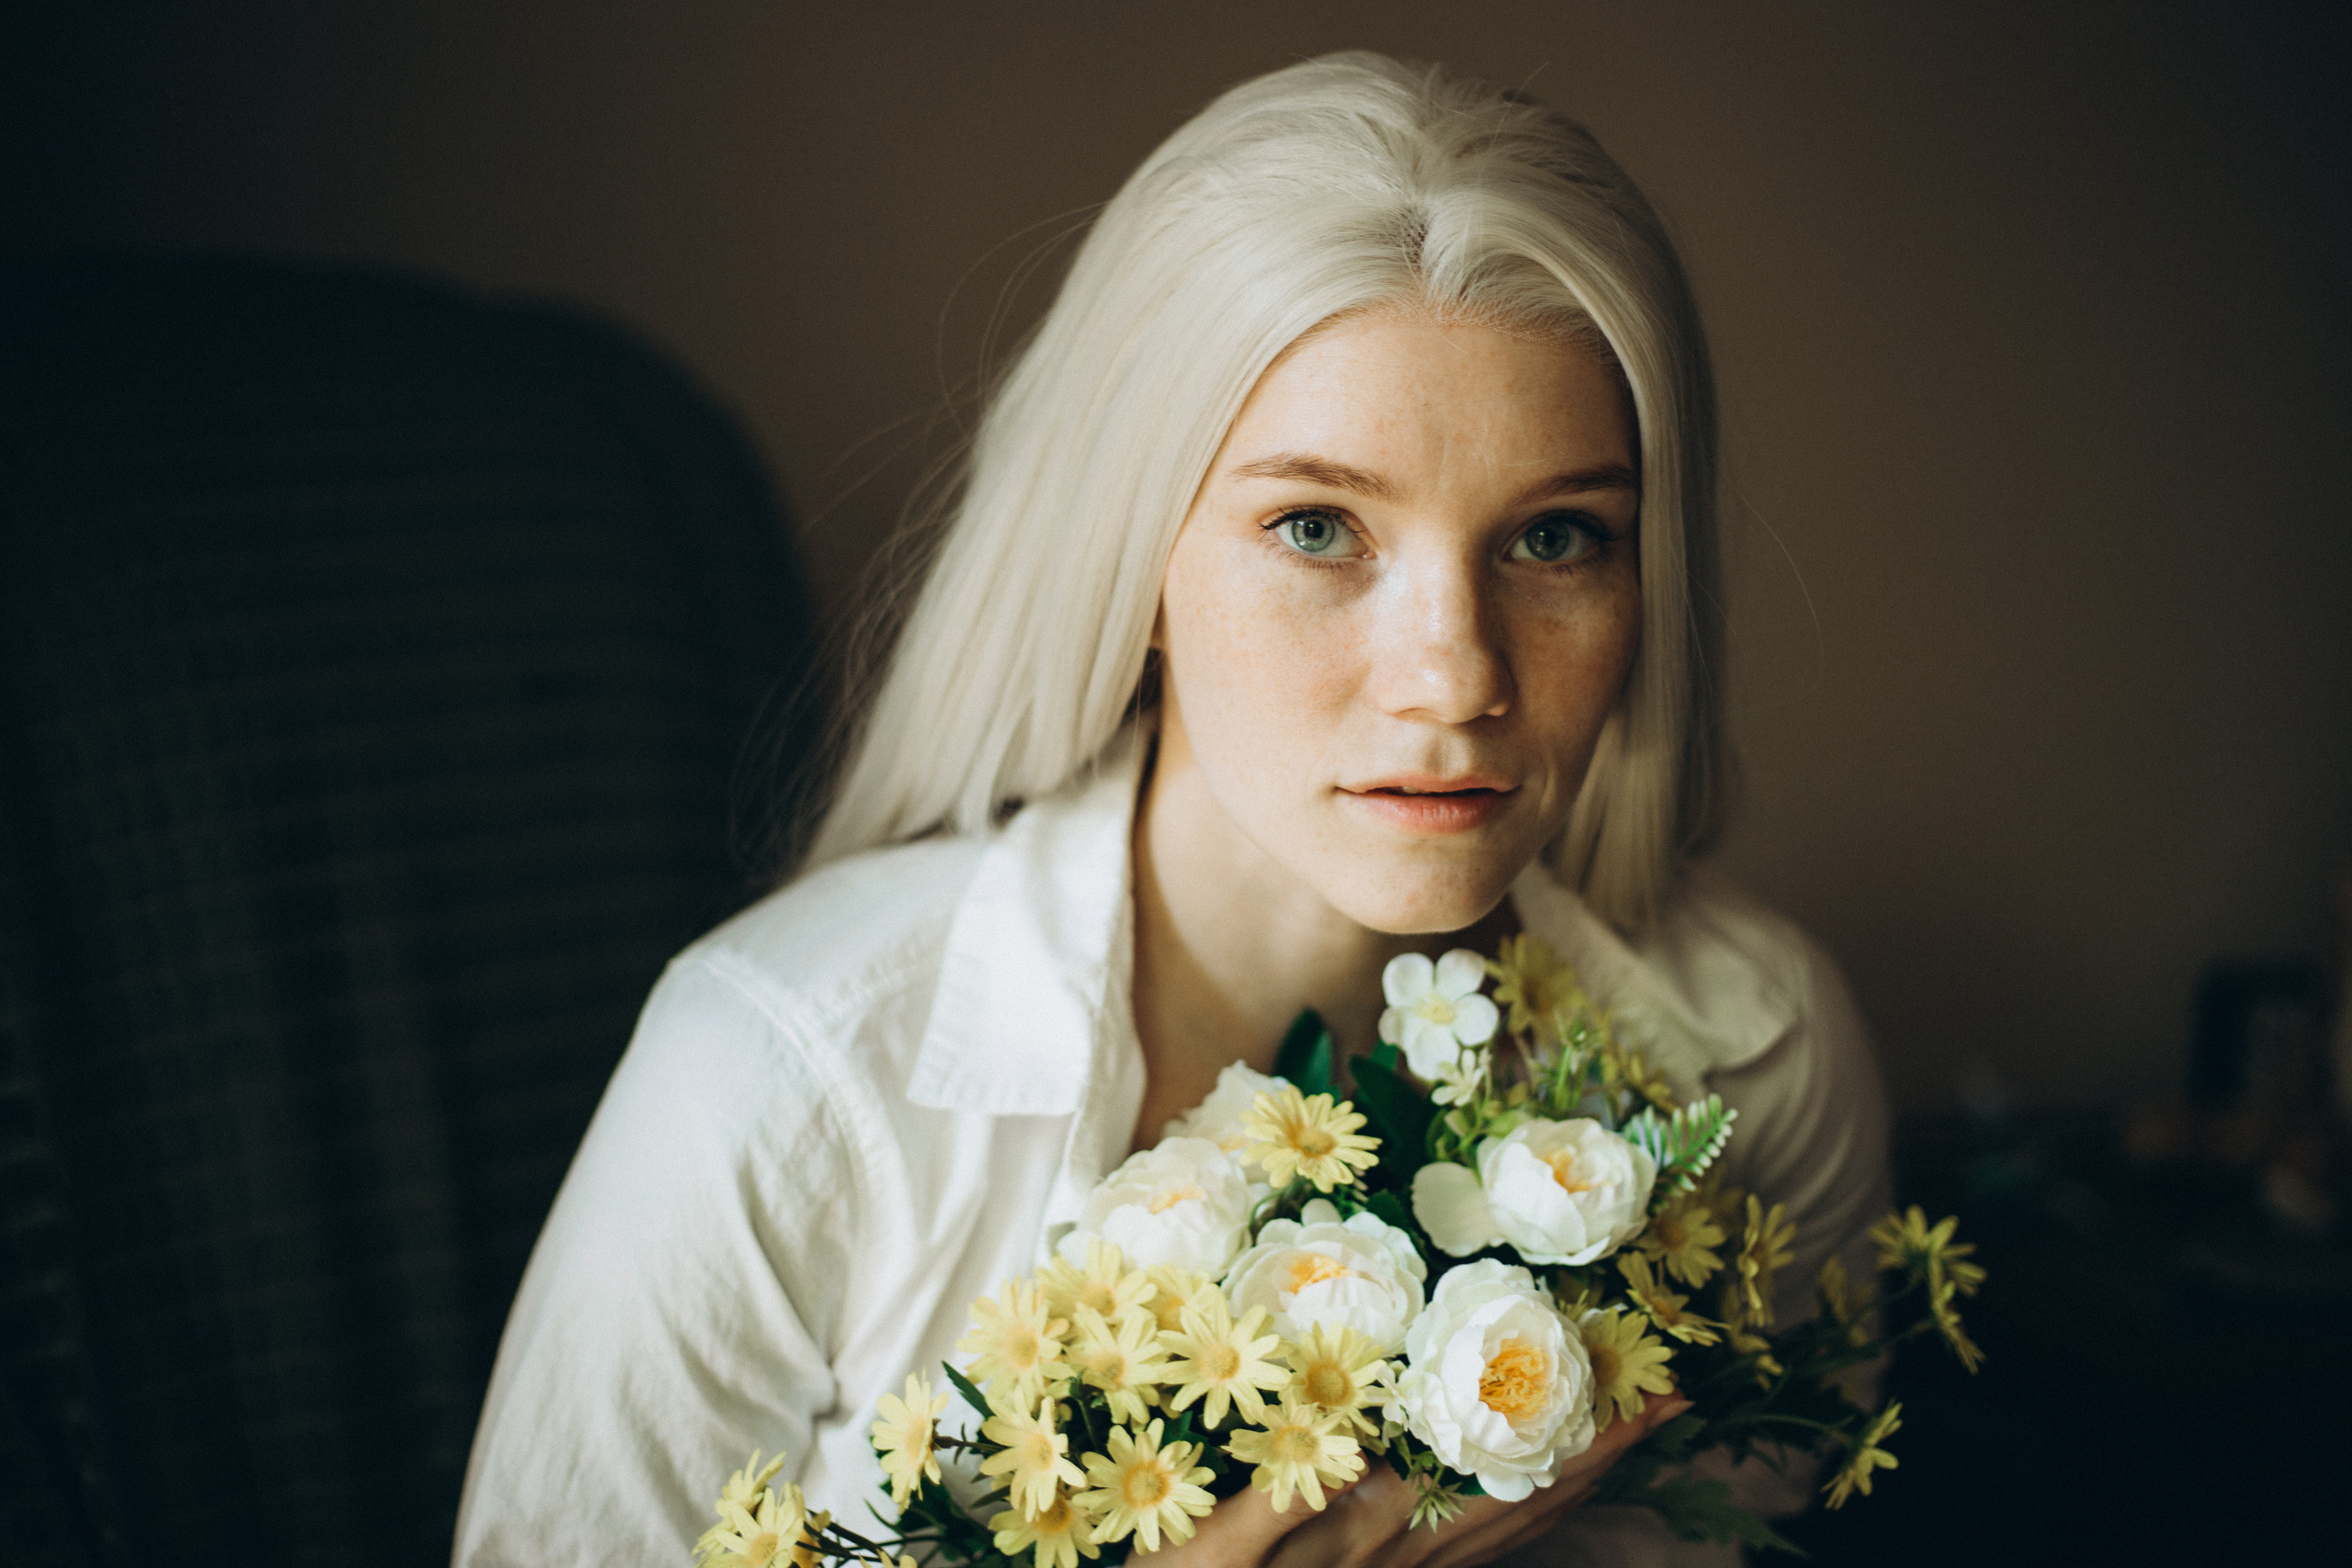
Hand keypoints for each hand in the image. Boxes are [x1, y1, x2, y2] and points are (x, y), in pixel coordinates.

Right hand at [1139, 1393, 1690, 1567]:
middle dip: (1611, 1447)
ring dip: (1587, 1476)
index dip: (1577, 1434)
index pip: (1500, 1473)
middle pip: (1534, 1496)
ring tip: (1637, 1430)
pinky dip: (1535, 1506)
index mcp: (1376, 1531)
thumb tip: (1363, 1453)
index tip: (1640, 1388)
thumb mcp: (1212, 1549)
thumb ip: (1279, 1501)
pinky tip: (1546, 1485)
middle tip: (1675, 1399)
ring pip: (1520, 1521)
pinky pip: (1489, 1542)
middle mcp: (1408, 1553)